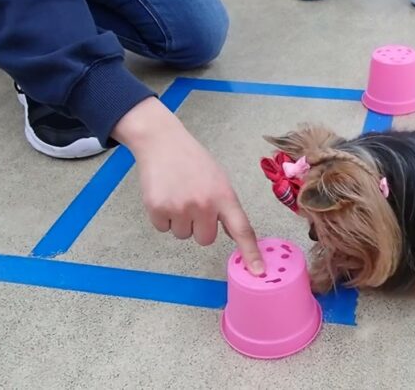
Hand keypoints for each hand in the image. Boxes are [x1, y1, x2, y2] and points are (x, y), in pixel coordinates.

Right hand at [112, 97, 263, 273]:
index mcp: (224, 196)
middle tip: (193, 203)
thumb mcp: (219, 181)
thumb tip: (234, 236)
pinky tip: (164, 195)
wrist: (162, 142)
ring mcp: (180, 207)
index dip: (250, 253)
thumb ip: (226, 208)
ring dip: (179, 221)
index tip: (257, 272)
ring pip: (183, 236)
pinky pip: (163, 229)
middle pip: (205, 240)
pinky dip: (162, 217)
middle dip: (199, 227)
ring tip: (178, 195)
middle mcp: (204, 204)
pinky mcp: (157, 208)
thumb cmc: (193, 162)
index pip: (242, 230)